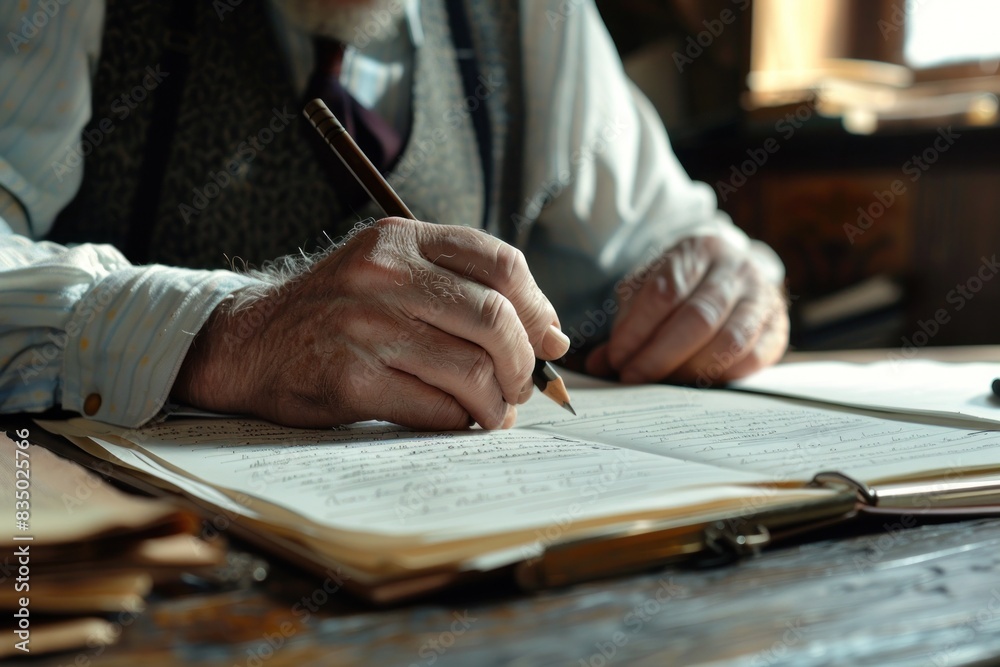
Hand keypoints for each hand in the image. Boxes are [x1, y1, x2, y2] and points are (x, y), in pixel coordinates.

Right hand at [172, 218, 569, 429]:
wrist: (250, 342)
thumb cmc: (336, 311)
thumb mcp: (389, 272)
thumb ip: (461, 289)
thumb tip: (552, 335)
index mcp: (401, 240)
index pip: (501, 263)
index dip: (539, 308)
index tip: (548, 339)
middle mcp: (384, 276)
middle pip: (495, 320)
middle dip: (523, 363)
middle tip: (522, 385)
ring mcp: (365, 327)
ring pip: (471, 370)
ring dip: (497, 402)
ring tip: (493, 410)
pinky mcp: (350, 378)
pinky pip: (435, 407)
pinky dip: (460, 420)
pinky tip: (457, 419)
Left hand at [584, 235, 787, 385]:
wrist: (732, 273)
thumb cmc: (682, 284)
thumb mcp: (647, 289)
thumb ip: (625, 324)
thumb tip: (598, 364)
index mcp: (698, 250)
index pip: (664, 292)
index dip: (637, 330)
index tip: (615, 358)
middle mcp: (736, 269)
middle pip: (697, 318)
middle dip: (659, 355)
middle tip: (632, 378)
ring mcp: (762, 297)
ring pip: (729, 340)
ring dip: (689, 370)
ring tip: (660, 385)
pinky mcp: (777, 327)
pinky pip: (753, 358)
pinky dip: (721, 376)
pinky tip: (694, 384)